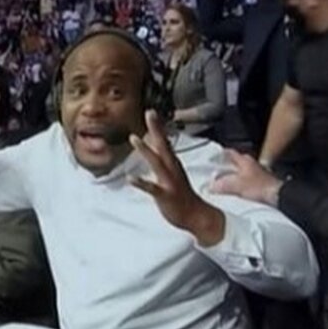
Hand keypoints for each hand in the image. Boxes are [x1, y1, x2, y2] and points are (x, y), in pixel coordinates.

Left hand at [130, 110, 225, 246]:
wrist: (197, 216)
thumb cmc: (183, 196)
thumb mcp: (174, 175)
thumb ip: (164, 163)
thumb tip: (158, 152)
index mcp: (173, 165)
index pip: (165, 142)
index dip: (158, 127)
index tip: (151, 112)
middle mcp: (172, 170)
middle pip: (163, 146)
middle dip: (156, 130)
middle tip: (150, 113)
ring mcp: (170, 182)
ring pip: (157, 163)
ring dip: (146, 151)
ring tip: (134, 138)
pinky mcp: (166, 195)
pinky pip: (153, 188)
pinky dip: (142, 183)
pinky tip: (131, 179)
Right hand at [210, 149, 283, 206]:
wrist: (278, 195)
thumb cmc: (262, 187)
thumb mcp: (236, 185)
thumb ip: (222, 184)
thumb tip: (213, 186)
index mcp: (245, 160)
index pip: (230, 153)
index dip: (220, 155)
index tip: (213, 159)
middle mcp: (252, 164)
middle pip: (235, 163)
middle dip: (226, 168)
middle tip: (216, 174)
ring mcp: (258, 173)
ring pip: (242, 172)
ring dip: (234, 177)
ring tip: (225, 185)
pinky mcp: (262, 183)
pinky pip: (248, 182)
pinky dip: (242, 185)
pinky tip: (238, 192)